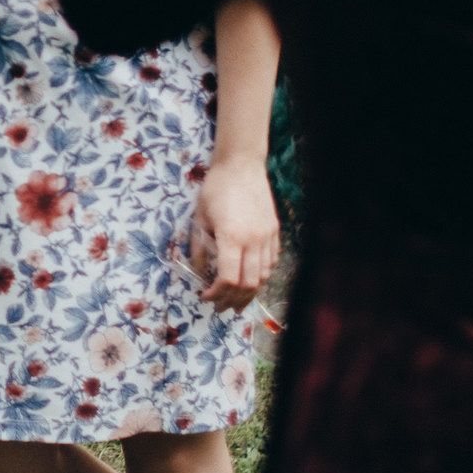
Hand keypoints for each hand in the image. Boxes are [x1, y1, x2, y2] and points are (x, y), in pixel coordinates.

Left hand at [187, 155, 279, 311]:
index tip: (205, 295)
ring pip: (263, 276)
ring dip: (249, 292)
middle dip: (233, 300)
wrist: (241, 165)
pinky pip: (272, 262)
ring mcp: (267, 237)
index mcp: (232, 238)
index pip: (228, 280)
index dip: (216, 294)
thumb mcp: (199, 217)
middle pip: (248, 284)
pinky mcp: (275, 232)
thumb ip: (199, 247)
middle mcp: (253, 241)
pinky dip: (262, 275)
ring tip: (236, 300)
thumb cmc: (216, 188)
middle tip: (220, 307)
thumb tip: (198, 271)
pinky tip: (251, 279)